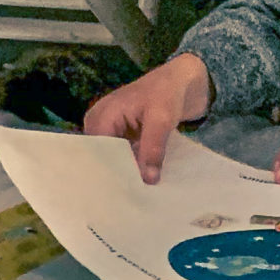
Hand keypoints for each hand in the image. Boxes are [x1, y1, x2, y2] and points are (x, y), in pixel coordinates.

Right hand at [83, 53, 212, 183]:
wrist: (181, 80)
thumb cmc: (168, 93)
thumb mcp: (162, 120)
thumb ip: (153, 148)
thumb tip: (148, 181)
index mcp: (100, 117)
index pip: (98, 154)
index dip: (110, 174)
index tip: (123, 195)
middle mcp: (98, 125)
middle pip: (103, 158)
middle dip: (117, 176)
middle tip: (132, 199)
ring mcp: (108, 131)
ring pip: (113, 159)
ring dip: (126, 173)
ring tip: (137, 196)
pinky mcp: (121, 136)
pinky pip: (122, 155)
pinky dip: (132, 166)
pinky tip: (142, 183)